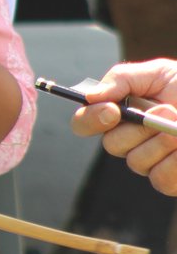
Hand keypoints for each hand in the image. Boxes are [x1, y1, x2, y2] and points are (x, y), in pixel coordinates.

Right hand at [71, 59, 176, 195]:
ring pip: (136, 162)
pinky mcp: (169, 181)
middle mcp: (131, 140)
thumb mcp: (160, 72)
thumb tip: (91, 97)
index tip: (111, 111)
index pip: (85, 123)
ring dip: (162, 141)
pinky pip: (160, 178)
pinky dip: (176, 161)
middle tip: (166, 111)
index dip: (90, 119)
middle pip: (112, 145)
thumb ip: (122, 78)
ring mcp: (149, 162)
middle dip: (139, 128)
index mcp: (122, 113)